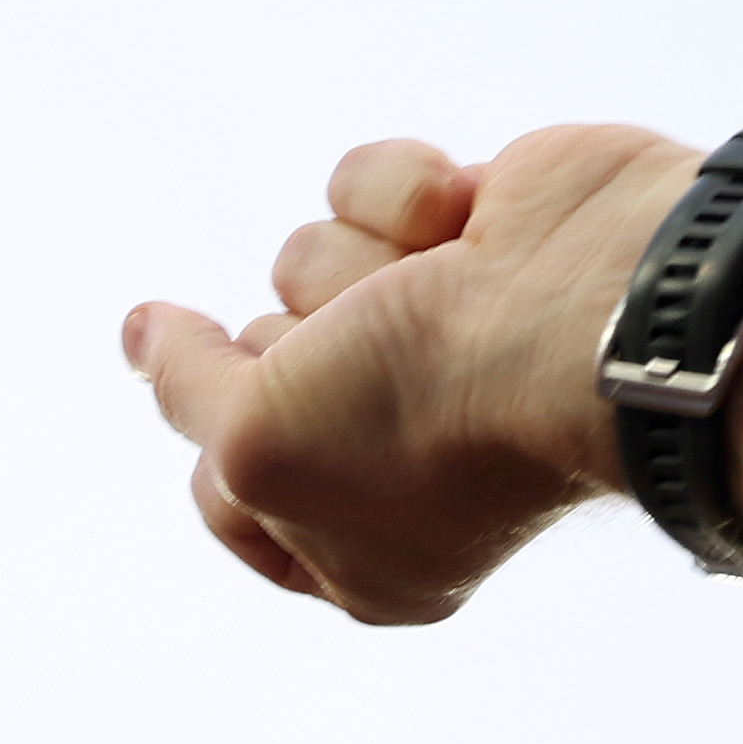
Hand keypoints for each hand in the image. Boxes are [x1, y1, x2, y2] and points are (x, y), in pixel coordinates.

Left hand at [126, 127, 698, 624]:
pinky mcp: (467, 236)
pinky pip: (361, 188)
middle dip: (306, 350)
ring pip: (304, 264)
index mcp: (367, 555)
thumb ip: (185, 398)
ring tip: (441, 291)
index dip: (236, 454)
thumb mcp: (258, 453)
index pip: (226, 502)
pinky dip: (405, 194)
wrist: (599, 316)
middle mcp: (402, 451)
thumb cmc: (436, 416)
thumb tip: (144, 336)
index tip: (281, 434)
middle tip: (386, 364)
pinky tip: (469, 223)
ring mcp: (437, 337)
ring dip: (360, 267)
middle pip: (260, 367)